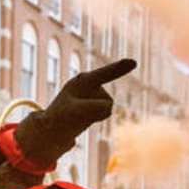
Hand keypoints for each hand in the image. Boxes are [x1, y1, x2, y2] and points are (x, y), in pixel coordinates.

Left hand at [14, 58, 136, 167]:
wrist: (55, 126)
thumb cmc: (59, 115)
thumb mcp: (69, 111)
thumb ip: (88, 107)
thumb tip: (109, 106)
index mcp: (82, 80)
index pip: (103, 74)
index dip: (118, 68)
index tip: (133, 62)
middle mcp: (93, 84)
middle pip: (104, 101)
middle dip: (91, 110)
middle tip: (76, 111)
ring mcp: (98, 94)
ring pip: (106, 108)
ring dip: (93, 115)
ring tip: (78, 114)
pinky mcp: (101, 104)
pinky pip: (106, 113)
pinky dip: (96, 118)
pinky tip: (85, 116)